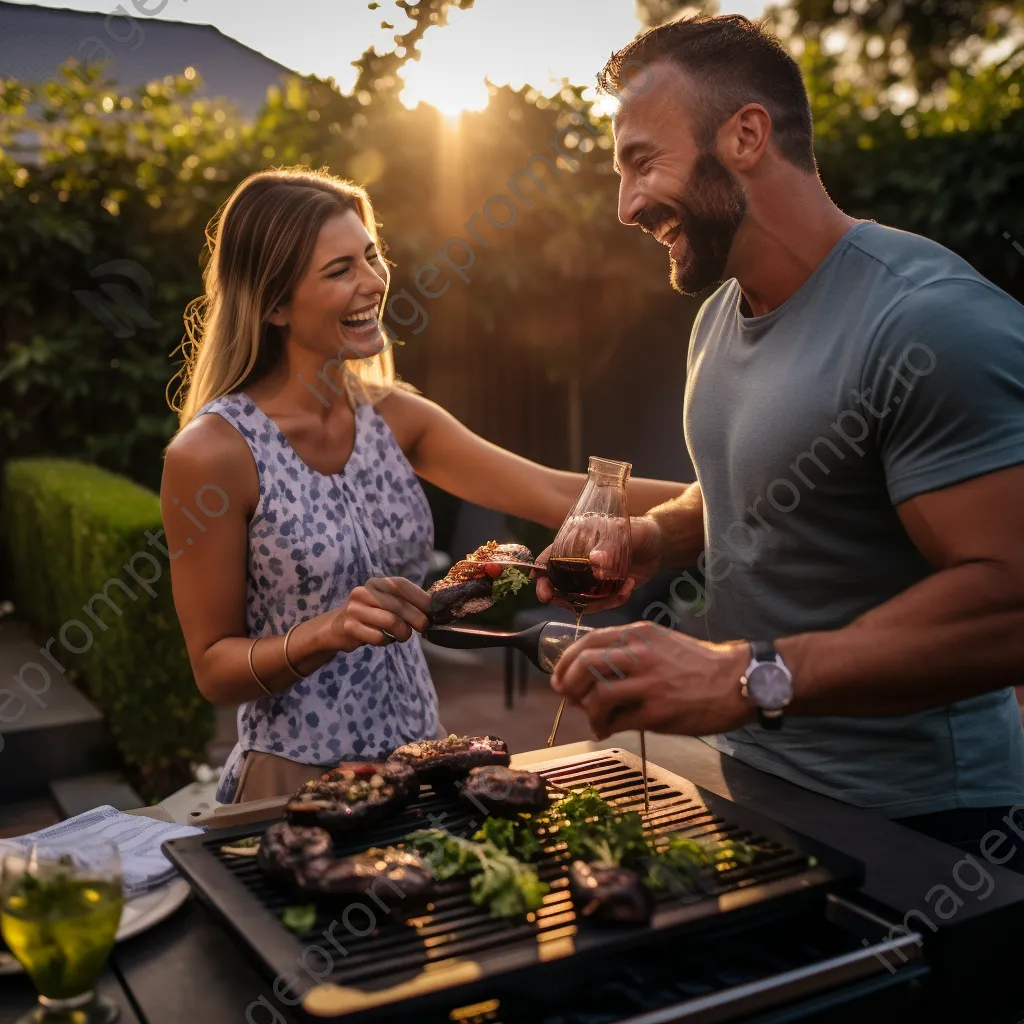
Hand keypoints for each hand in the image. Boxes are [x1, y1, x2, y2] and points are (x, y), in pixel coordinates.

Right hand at [329, 577, 430, 652]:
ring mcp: (355, 610)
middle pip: (399, 606)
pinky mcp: (350, 628)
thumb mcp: (385, 602)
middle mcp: (364, 592)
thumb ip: (405, 602)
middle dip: (417, 619)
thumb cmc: (370, 614)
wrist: (336, 627)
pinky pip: (378, 637)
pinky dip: (387, 641)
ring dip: (403, 633)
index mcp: (376, 583)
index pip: (401, 585)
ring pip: (391, 622)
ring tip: (403, 636)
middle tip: (423, 628)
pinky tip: (385, 639)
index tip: (433, 611)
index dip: (420, 598)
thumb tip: (434, 609)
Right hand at [534, 515, 663, 613]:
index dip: (541, 575)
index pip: (549, 558)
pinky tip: (629, 588)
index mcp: (574, 543)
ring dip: (598, 602)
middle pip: (559, 585)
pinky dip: (614, 601)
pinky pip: (600, 604)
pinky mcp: (604, 590)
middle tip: (583, 603)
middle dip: (567, 599)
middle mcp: (578, 562)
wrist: (660, 545)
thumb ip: (610, 546)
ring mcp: (590, 578)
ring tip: (623, 589)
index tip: (543, 591)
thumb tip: (595, 562)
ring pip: (579, 600)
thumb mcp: (625, 533)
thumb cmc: (639, 530)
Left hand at [549, 621, 753, 737]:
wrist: (738, 681)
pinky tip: (606, 731)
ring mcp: (650, 684)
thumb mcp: (661, 643)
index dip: (566, 660)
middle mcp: (642, 655)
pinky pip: (618, 722)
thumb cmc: (699, 664)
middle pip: (586, 665)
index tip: (559, 675)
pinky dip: (604, 729)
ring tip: (594, 719)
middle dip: (569, 684)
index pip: (589, 640)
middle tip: (569, 697)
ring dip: (588, 711)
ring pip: (598, 696)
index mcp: (640, 635)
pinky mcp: (658, 712)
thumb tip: (592, 668)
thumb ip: (629, 650)